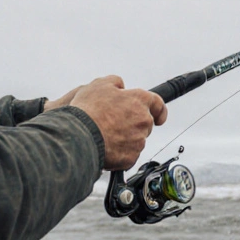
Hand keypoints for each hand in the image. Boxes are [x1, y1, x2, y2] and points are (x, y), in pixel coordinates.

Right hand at [47, 75, 166, 170]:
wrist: (80, 136)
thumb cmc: (88, 111)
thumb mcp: (99, 85)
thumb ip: (115, 82)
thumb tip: (120, 84)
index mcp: (138, 100)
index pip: (158, 104)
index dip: (159, 110)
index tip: (160, 116)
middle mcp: (143, 120)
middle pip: (144, 124)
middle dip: (132, 124)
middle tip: (113, 124)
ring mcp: (138, 140)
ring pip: (136, 140)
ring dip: (125, 138)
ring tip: (105, 135)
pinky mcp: (131, 157)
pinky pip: (128, 155)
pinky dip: (119, 152)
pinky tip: (106, 146)